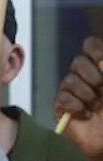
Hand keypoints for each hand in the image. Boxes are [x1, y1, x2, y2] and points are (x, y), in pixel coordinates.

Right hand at [54, 36, 102, 160]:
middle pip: (78, 61)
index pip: (91, 45)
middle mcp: (87, 77)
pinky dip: (74, 106)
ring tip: (95, 107)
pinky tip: (85, 115)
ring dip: (85, 94)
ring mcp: (73, 92)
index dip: (95, 51)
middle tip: (102, 90)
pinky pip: (61, 98)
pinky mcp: (62, 108)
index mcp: (102, 69)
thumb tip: (101, 60)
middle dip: (91, 76)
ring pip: (69, 80)